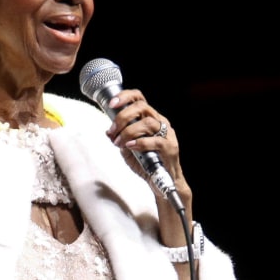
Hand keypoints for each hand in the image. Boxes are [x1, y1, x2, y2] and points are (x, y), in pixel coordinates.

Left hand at [105, 88, 190, 209]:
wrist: (163, 183)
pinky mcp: (170, 148)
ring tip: (118, 142)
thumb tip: (108, 132)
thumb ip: (120, 138)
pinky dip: (140, 142)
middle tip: (112, 131)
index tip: (111, 104)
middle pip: (142, 107)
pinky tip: (130, 147)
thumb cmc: (146, 164)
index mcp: (150, 118)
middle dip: (122, 117)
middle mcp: (160, 122)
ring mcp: (167, 134)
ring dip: (128, 131)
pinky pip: (156, 140)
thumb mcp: (128, 149)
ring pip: (148, 122)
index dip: (124, 97)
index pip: (139, 98)